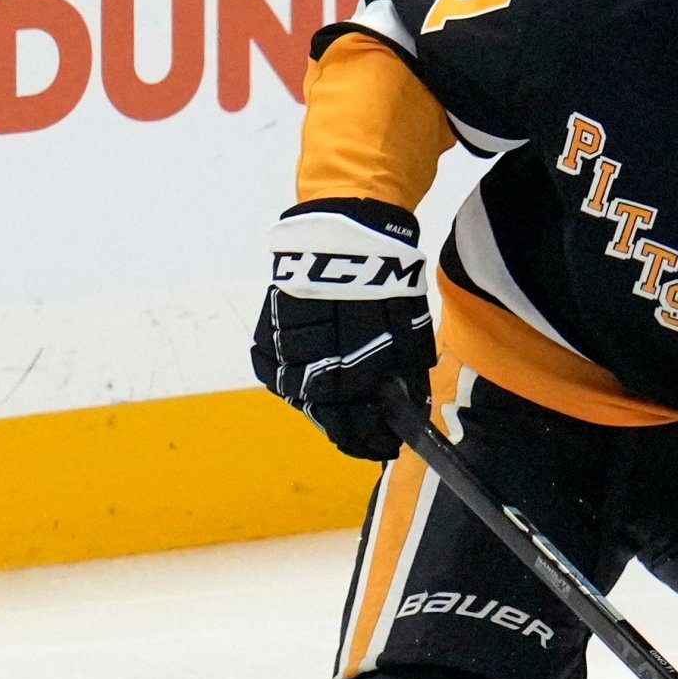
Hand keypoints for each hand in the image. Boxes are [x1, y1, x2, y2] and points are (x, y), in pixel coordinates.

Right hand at [251, 198, 434, 459]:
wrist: (348, 231)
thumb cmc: (388, 279)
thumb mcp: (409, 330)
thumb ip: (407, 374)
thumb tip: (410, 409)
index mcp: (351, 367)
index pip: (353, 422)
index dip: (368, 441)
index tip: (384, 447)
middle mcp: (312, 364)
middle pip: (322, 414)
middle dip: (345, 429)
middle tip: (365, 435)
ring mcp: (284, 346)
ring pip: (295, 393)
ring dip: (318, 404)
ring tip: (338, 407)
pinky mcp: (267, 326)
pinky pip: (270, 365)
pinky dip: (287, 375)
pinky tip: (304, 378)